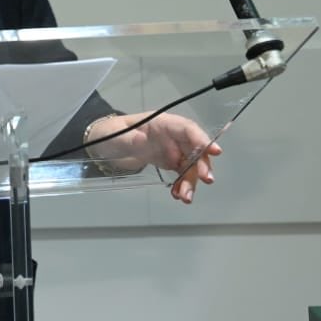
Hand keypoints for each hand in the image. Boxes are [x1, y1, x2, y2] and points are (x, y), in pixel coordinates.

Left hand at [86, 112, 221, 203]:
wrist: (105, 145)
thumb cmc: (111, 133)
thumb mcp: (116, 135)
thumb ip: (130, 138)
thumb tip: (143, 141)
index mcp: (161, 123)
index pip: (186, 128)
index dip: (202, 138)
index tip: (215, 151)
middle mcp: (172, 136)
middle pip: (195, 149)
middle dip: (202, 164)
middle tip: (206, 179)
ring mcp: (172, 150)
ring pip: (191, 166)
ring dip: (191, 182)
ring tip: (185, 197)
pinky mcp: (170, 163)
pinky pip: (183, 175)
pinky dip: (183, 186)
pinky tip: (178, 195)